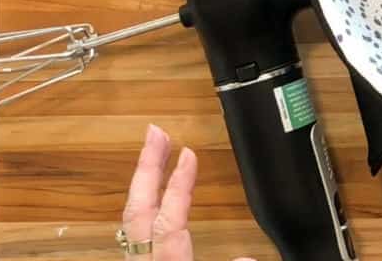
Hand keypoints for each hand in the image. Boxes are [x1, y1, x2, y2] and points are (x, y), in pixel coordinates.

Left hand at [122, 124, 255, 260]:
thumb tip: (248, 259)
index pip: (168, 220)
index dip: (178, 185)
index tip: (187, 153)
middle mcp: (146, 260)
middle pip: (139, 209)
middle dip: (147, 167)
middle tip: (156, 134)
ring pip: (132, 217)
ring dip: (143, 181)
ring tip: (154, 153)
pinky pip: (135, 229)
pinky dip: (143, 204)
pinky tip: (152, 195)